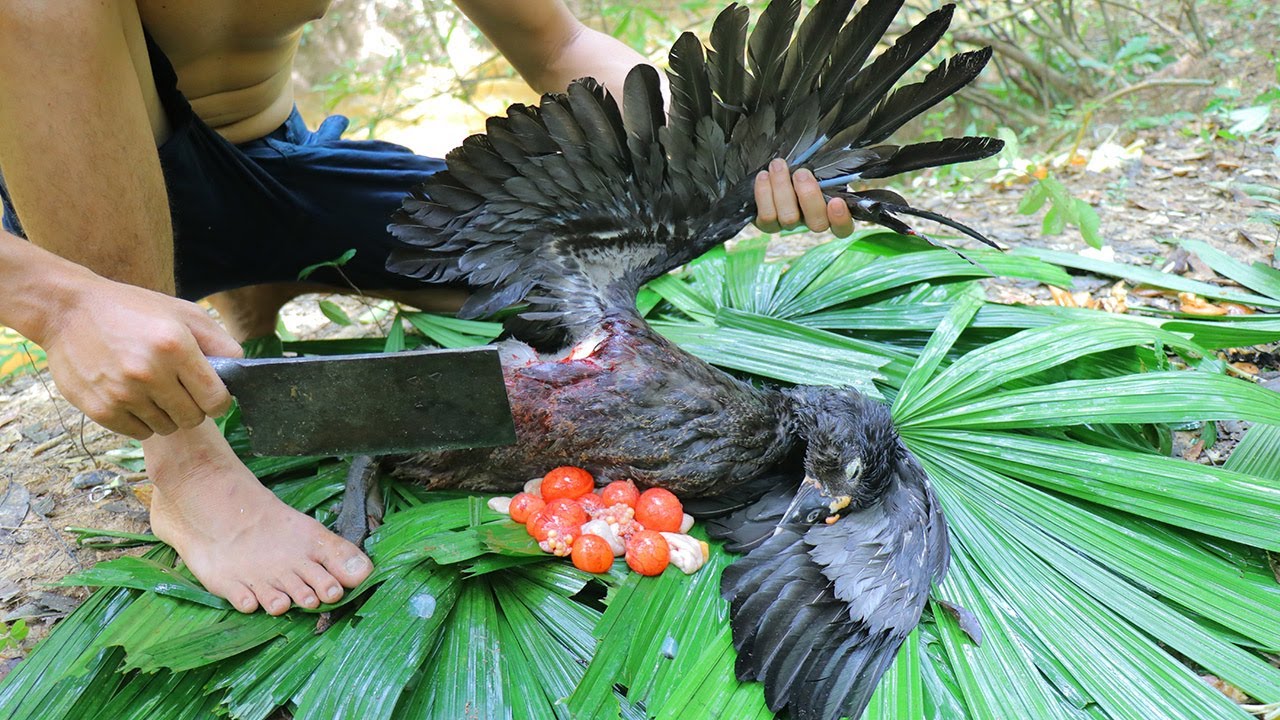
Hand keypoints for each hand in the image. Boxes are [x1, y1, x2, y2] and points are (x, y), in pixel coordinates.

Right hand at [40, 276, 242, 439]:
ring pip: (167, 428)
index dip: (219, 400)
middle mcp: (150, 373)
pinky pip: (139, 433)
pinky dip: (141, 421)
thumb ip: (218, 341)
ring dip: (166, 414)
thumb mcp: (181, 312)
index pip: (217, 400)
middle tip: (181, 390)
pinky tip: (134, 398)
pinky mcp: (100, 409)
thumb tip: (240, 368)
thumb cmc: (132, 309)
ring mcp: (123, 394)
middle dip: (194, 407)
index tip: (211, 393)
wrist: (67, 310)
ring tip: (153, 390)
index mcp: (175, 347)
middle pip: (194, 418)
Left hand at [754, 158, 853, 236]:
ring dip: (783, 189)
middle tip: (801, 172)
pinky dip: (764, 194)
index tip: (837, 202)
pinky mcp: (768, 224)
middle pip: (817, 223)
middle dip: (809, 196)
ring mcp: (790, 224)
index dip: (841, 219)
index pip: (844, 228)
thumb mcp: (821, 162)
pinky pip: (767, 217)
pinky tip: (764, 175)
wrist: (773, 165)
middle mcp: (811, 220)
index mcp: (831, 210)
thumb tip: (853, 144)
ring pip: (789, 218)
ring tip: (778, 165)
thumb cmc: (804, 162)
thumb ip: (831, 164)